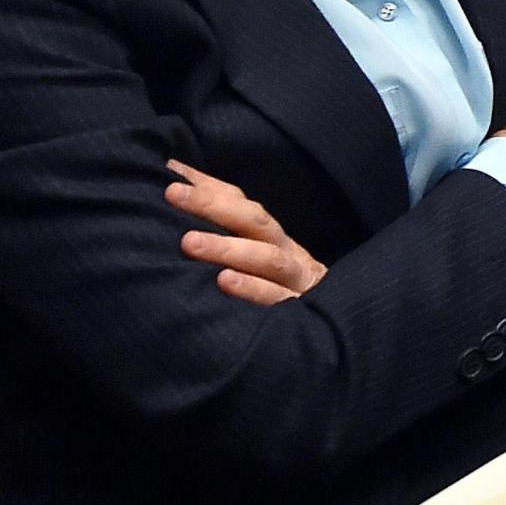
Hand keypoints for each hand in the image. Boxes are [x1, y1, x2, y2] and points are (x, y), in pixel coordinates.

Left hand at [167, 161, 328, 305]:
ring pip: (266, 258)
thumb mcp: (253, 256)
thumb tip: (177, 182)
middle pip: (254, 222)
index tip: (170, 176)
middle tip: (173, 194)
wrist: (335, 327)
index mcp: (270, 237)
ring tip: (189, 242)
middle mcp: (285, 251)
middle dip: (213, 206)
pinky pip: (276, 298)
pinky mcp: (298, 310)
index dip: (208, 188)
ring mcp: (295, 280)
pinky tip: (224, 282)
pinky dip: (252, 289)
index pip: (241, 203)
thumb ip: (220, 228)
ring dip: (228, 248)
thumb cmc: (274, 289)